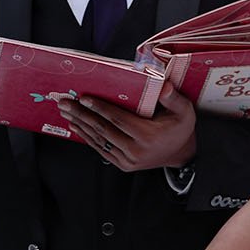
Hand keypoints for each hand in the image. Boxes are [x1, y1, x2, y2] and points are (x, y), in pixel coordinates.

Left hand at [56, 85, 197, 172]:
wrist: (181, 154)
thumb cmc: (180, 128)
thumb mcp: (184, 111)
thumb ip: (173, 98)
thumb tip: (164, 84)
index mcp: (148, 136)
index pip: (118, 120)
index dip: (100, 108)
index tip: (84, 98)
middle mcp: (135, 151)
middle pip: (103, 130)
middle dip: (81, 114)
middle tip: (65, 102)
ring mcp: (128, 161)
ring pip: (99, 140)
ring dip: (80, 124)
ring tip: (65, 111)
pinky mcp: (123, 165)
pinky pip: (101, 150)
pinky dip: (87, 137)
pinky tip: (76, 126)